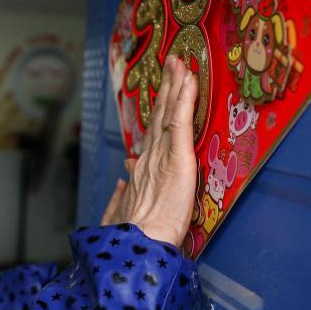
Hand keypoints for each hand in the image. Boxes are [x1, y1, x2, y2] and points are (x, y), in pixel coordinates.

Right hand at [101, 55, 197, 246]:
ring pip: (168, 113)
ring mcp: (161, 156)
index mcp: (140, 171)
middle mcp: (147, 158)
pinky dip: (184, 99)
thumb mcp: (122, 213)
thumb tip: (123, 179)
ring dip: (174, 85)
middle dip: (165, 88)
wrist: (139, 246)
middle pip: (158, 116)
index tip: (162, 93)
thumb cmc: (133, 238)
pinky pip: (180, 122)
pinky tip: (188, 80)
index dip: (157, 112)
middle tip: (172, 63)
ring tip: (180, 63)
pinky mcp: (177, 159)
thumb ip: (122, 196)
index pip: (151, 134)